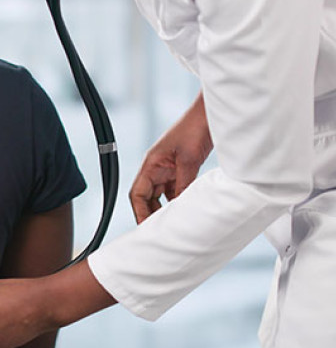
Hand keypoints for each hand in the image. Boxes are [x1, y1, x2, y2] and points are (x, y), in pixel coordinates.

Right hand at [130, 92, 212, 222]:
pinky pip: (175, 190)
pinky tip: (186, 210)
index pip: (137, 194)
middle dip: (151, 214)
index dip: (139, 212)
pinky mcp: (181, 169)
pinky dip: (178, 201)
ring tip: (174, 224)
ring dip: (165, 209)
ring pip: (161, 196)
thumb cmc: (194, 129)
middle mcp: (156, 168)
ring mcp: (168, 169)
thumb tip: (180, 209)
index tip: (147, 228)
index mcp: (151, 164)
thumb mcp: (188, 161)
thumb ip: (183, 185)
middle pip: (146, 198)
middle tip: (161, 231)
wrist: (209, 116)